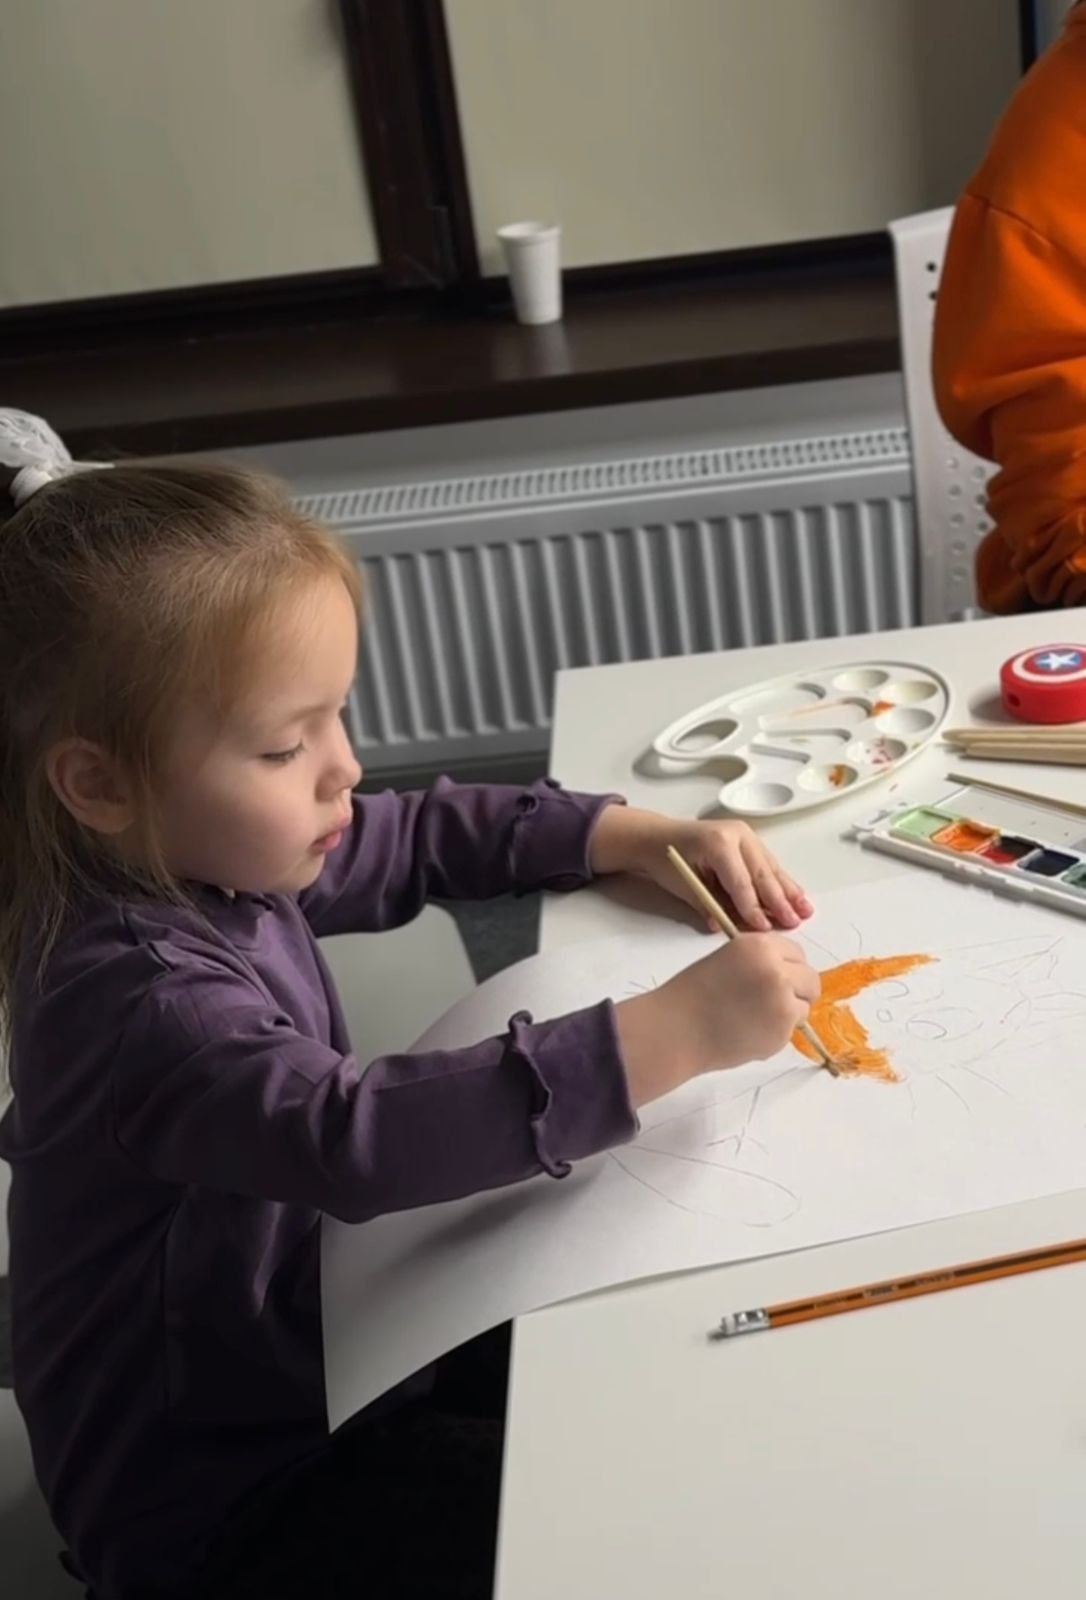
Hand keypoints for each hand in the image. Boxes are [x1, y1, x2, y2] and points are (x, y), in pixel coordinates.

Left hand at [590, 806, 812, 931]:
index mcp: (718, 843)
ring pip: (770, 868)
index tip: (764, 929)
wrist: (659, 836)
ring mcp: (746, 836)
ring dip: (789, 891)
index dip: (752, 907)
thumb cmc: (668, 859)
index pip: (740, 881)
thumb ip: (709, 906)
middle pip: (762, 873)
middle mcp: (737, 835)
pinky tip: (797, 896)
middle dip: (778, 901)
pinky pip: (769, 864)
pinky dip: (782, 882)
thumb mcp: (684, 885)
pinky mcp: (750, 841)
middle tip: (792, 922)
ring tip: (805, 911)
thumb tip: (727, 928)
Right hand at [615, 934, 820, 1106]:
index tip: (775, 977)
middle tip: (774, 1001)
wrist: (678, 1028)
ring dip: (788, 1012)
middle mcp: (777, 970)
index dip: (787, 966)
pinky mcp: (782, 1031)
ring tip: (755, 1017)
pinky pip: (791, 1030)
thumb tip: (789, 973)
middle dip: (797, 990)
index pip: (796, 952)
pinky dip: (776, 1032)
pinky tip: (749, 1031)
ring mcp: (783, 1002)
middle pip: (810, 979)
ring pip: (804, 1006)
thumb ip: (761, 960)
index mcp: (760, 946)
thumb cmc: (694, 993)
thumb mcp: (729, 958)